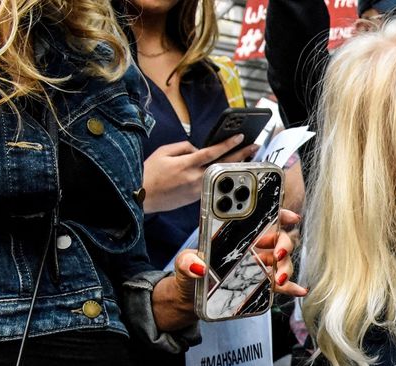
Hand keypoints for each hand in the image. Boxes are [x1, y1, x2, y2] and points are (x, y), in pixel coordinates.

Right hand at [141, 136, 260, 213]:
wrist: (142, 197)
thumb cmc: (150, 173)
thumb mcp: (163, 152)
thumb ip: (183, 147)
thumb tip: (198, 149)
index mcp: (186, 164)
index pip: (212, 152)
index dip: (228, 144)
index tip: (240, 137)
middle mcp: (195, 178)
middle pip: (223, 165)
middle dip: (241, 155)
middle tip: (254, 147)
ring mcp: (198, 189)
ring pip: (221, 175)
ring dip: (235, 166)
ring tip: (247, 157)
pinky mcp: (197, 197)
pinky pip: (213, 183)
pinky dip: (222, 175)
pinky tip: (229, 170)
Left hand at [153, 209, 305, 329]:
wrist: (192, 296)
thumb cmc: (190, 271)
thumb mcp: (183, 263)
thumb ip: (187, 262)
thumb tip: (198, 267)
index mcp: (238, 234)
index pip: (262, 218)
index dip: (279, 213)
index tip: (290, 216)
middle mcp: (253, 247)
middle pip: (279, 239)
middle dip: (284, 243)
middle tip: (277, 253)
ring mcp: (260, 265)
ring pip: (283, 262)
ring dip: (286, 268)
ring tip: (279, 278)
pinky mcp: (262, 285)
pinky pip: (281, 285)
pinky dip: (291, 287)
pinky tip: (299, 290)